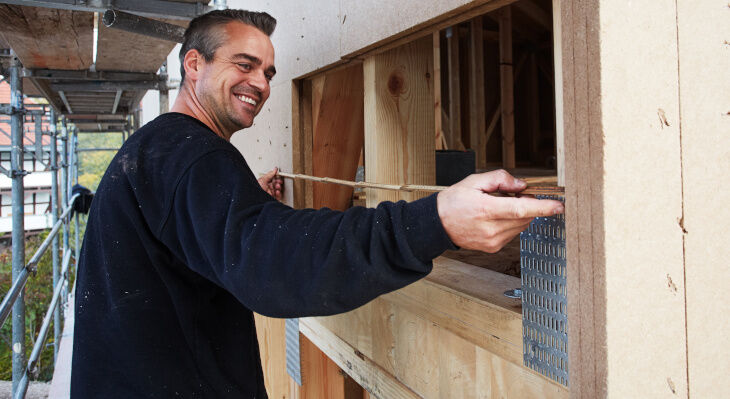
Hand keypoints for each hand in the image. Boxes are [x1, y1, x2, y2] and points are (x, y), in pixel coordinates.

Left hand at [258, 167, 283, 200]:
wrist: (258, 200)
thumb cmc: (257, 190)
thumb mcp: (262, 180)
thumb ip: (269, 174)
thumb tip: (274, 169)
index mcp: (263, 183)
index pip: (271, 179)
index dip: (275, 177)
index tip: (278, 174)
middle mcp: (266, 189)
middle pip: (275, 184)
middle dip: (278, 182)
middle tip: (279, 181)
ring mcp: (270, 194)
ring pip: (277, 190)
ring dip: (279, 187)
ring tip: (277, 186)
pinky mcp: (273, 199)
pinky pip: (278, 196)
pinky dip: (279, 193)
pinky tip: (277, 192)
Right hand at [437, 170, 563, 252]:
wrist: (438, 224)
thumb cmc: (454, 201)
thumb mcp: (474, 181)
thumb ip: (500, 179)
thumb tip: (521, 185)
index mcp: (486, 210)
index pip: (521, 209)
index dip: (543, 207)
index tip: (559, 206)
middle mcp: (491, 229)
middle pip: (525, 216)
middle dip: (528, 204)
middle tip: (514, 194)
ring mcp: (493, 241)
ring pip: (522, 225)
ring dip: (520, 214)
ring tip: (499, 206)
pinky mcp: (494, 247)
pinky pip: (514, 233)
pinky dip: (512, 223)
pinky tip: (496, 217)